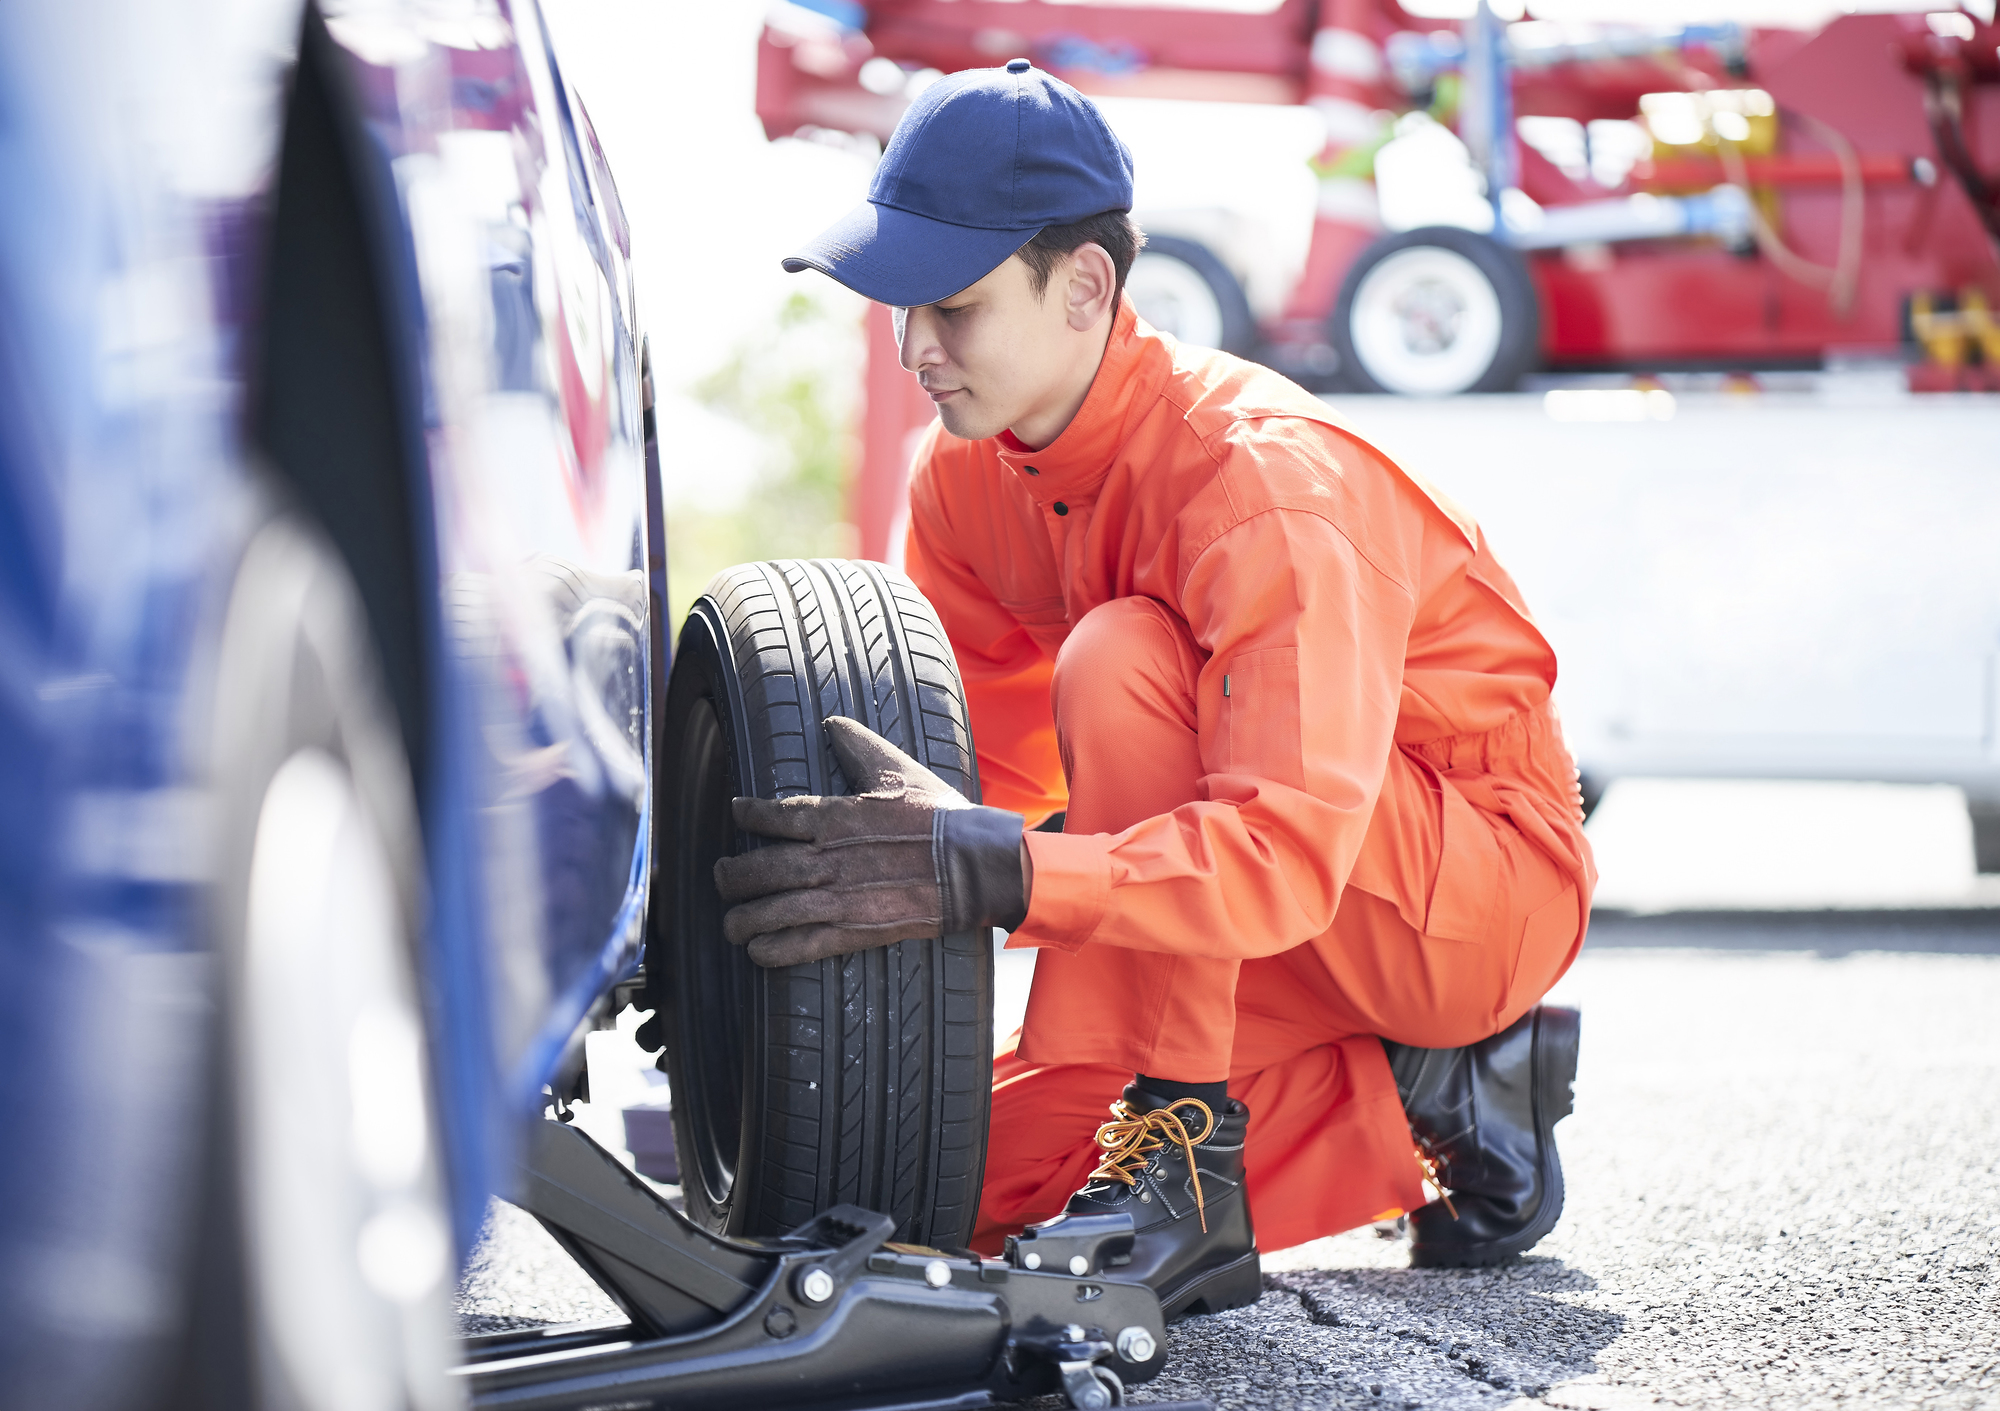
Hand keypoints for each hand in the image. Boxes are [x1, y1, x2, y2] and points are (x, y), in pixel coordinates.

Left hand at [714, 716, 1028, 967]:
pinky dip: (773, 949)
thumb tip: (833, 723)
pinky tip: (758, 952)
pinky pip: (800, 944)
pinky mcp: (853, 930)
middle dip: (732, 878)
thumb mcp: (897, 771)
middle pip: (760, 868)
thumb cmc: (938, 817)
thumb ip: (859, 748)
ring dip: (743, 920)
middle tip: (722, 879)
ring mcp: (837, 897)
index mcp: (835, 817)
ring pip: (771, 910)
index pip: (773, 815)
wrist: (972, 865)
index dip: (748, 814)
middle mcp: (827, 858)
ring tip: (732, 925)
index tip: (737, 814)